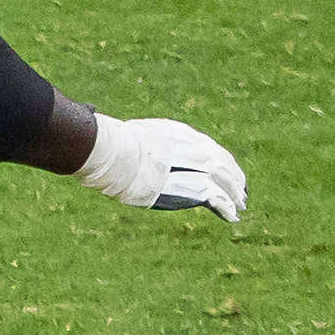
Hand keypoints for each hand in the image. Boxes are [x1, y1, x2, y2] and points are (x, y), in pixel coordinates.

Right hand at [78, 112, 245, 222]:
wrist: (116, 155)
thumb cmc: (111, 145)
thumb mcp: (125, 136)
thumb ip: (126, 137)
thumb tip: (93, 119)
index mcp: (176, 132)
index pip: (205, 146)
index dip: (219, 159)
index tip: (225, 168)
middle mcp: (189, 146)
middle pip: (220, 160)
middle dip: (232, 175)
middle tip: (241, 188)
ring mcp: (193, 166)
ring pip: (224, 179)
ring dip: (234, 193)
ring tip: (240, 204)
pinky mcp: (193, 186)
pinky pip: (218, 197)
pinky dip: (227, 207)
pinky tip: (233, 215)